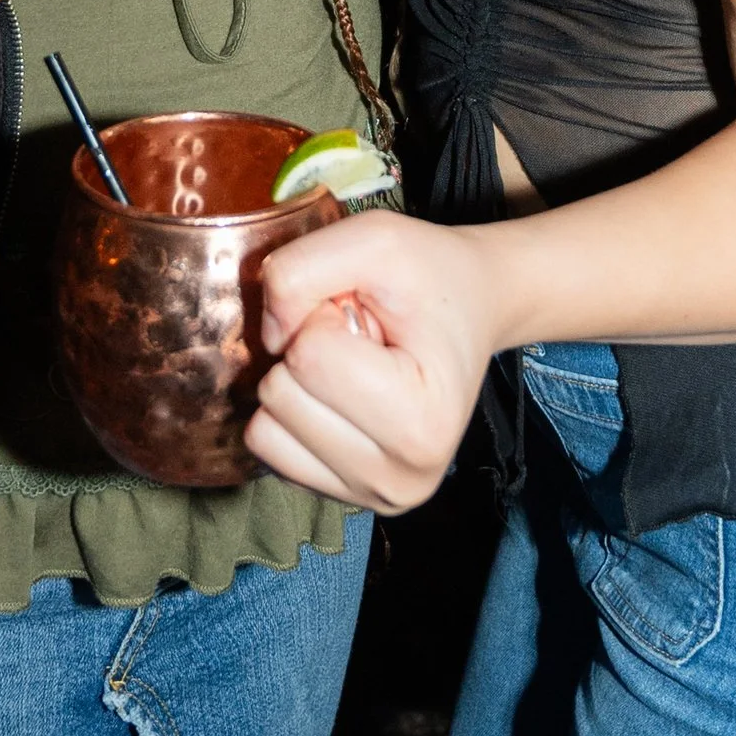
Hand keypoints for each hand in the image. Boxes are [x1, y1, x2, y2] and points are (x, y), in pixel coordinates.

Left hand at [245, 208, 501, 515]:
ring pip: (264, 430)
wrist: (471, 312)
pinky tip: (338, 394)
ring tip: (353, 365)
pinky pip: (267, 448)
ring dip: (297, 381)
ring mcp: (371, 496)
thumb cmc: (431, 278)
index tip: (370, 316)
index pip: (309, 359)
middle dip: (308, 350)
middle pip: (280, 397)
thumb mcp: (375, 238)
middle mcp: (401, 480)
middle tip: (362, 340)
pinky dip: (290, 410)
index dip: (326, 317)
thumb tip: (267, 337)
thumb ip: (302, 269)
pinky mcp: (341, 496)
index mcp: (423, 424)